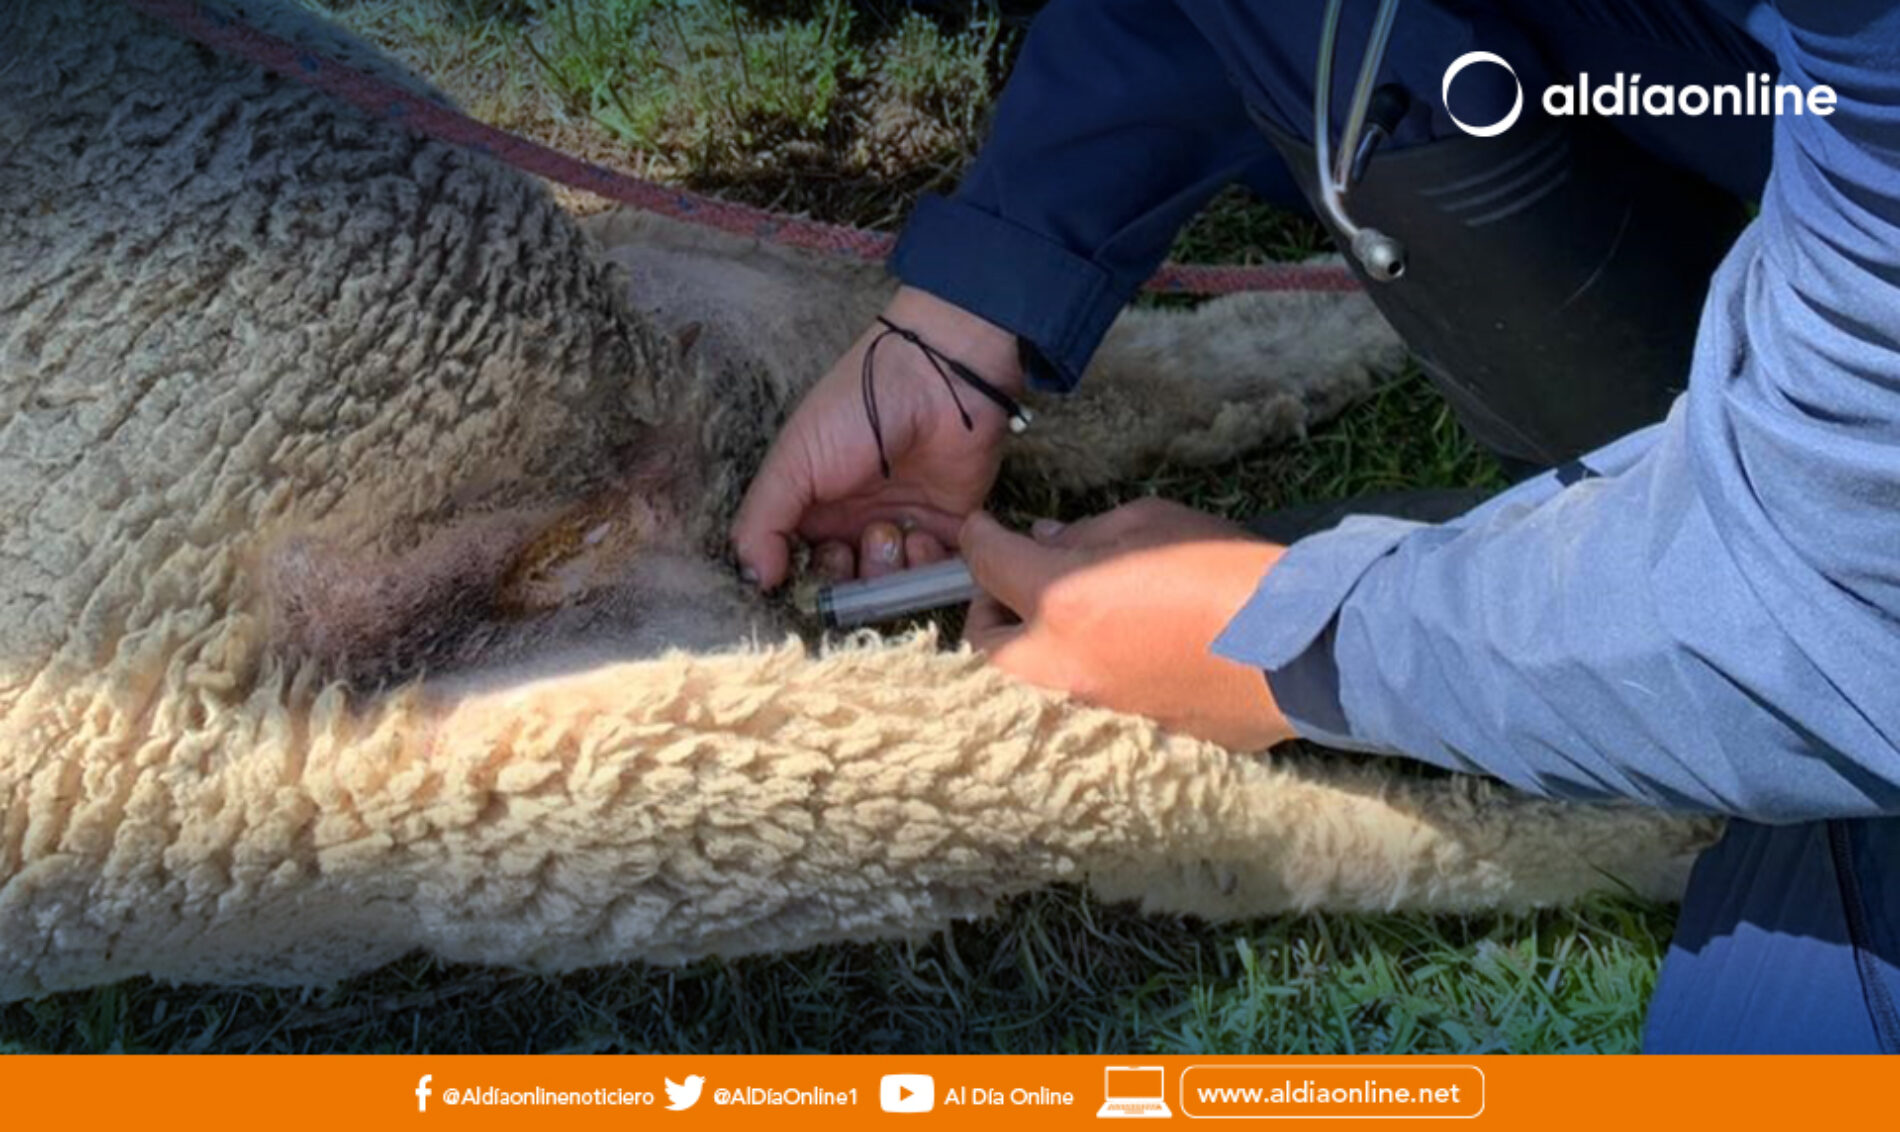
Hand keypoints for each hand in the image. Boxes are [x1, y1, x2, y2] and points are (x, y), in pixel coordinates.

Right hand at [731, 287, 1024, 589]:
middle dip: (846, 580)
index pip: (799, 566)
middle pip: (845, 585)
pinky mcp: (947, 529)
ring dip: (886, 571)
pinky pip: (933, 575)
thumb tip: (755, 580)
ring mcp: (902, 526)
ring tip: (891, 531)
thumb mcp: (794, 461)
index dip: (802, 580)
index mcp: (813, 506)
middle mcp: (855, 521)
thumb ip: (762, 522)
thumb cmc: (857, 410)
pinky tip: (922, 536)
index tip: (804, 574)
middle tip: (852, 545)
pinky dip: (926, 569)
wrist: (938, 381)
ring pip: (888, 586)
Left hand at [961, 499, 1295, 750]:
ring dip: (1033, 652)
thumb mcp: (1151, 521)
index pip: (986, 562)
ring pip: (1026, 685)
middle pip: (983, 644)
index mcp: (1060, 600)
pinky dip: (1083, 681)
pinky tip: (1119, 659)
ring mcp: (1088, 711)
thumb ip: (1086, 534)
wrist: (1301, 646)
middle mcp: (1059, 665)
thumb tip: (1047, 541)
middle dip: (991, 610)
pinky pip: (1078, 708)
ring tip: (1069, 625)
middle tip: (1020, 585)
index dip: (978, 537)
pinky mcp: (1121, 738)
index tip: (981, 530)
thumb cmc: (1227, 569)